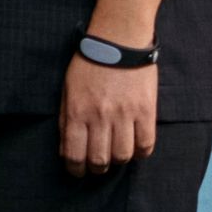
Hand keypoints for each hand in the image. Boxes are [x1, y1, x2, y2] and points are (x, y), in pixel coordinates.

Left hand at [58, 53, 158, 177]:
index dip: (76, 170)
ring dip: (118, 160)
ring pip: (123, 156)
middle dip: (97, 168)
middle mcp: (100, 117)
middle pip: (99, 160)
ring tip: (116, 153)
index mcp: (77, 112)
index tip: (78, 172)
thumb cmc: (89, 64)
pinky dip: (140, 152)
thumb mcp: (68, 90)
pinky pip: (146, 144)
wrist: (118, 39)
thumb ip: (66, 120)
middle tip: (98, 165)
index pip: (74, 155)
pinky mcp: (146, 110)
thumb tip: (67, 150)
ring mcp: (124, 114)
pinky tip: (135, 147)